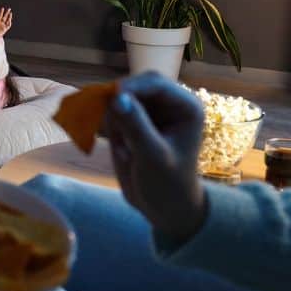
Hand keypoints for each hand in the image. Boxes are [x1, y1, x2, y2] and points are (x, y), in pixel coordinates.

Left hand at [0, 7, 11, 39]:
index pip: (0, 16)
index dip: (2, 12)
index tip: (3, 8)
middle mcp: (1, 23)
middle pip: (5, 17)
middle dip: (7, 13)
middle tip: (9, 9)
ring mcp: (3, 26)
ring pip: (8, 21)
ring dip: (9, 17)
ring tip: (10, 13)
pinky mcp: (5, 29)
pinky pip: (8, 25)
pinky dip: (9, 23)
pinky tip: (9, 20)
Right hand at [104, 72, 207, 243]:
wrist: (164, 207)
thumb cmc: (167, 184)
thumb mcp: (152, 156)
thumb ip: (136, 125)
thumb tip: (116, 97)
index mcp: (186, 107)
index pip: (155, 83)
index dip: (130, 86)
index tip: (107, 98)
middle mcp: (170, 103)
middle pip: (136, 85)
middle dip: (119, 100)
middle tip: (104, 120)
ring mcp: (152, 111)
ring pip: (121, 97)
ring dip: (114, 117)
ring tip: (124, 148)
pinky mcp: (135, 120)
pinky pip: (114, 111)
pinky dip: (110, 126)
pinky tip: (122, 150)